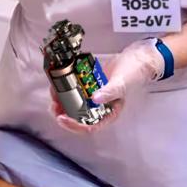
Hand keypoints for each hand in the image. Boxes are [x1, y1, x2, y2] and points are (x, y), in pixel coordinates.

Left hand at [49, 40, 163, 134]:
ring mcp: (92, 96)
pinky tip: (59, 83)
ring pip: (73, 104)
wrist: (133, 59)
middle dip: (63, 114)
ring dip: (61, 101)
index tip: (63, 118)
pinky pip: (74, 90)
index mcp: (108, 113)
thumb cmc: (132, 75)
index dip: (75, 126)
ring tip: (54, 93)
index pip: (90, 126)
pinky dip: (66, 88)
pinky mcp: (87, 86)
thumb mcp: (121, 84)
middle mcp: (98, 107)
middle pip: (77, 117)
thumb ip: (109, 92)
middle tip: (53, 107)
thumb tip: (95, 99)